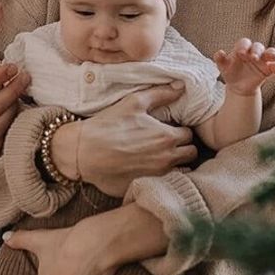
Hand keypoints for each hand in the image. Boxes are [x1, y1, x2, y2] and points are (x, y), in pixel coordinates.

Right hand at [50, 83, 197, 196]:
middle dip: (183, 148)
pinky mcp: (146, 187)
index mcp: (167, 137)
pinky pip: (163, 184)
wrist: (84, 152)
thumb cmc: (108, 125)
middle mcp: (167, 159)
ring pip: (180, 171)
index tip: (169, 130)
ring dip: (175, 163)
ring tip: (159, 157)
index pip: (189, 135)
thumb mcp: (134, 103)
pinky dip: (161, 177)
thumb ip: (161, 94)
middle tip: (167, 143)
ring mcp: (157, 176)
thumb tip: (180, 86)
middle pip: (190, 154)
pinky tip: (147, 169)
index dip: (180, 131)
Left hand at [214, 38, 274, 95]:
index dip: (243, 46)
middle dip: (256, 50)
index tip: (240, 54)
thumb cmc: (230, 72)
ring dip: (271, 54)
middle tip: (253, 57)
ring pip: (270, 53)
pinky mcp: (268, 69)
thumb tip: (219, 52)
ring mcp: (263, 60)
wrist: (238, 86)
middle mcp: (254, 52)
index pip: (244, 42)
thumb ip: (220, 59)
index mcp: (242, 48)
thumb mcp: (223, 67)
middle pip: (258, 46)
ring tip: (272, 57)